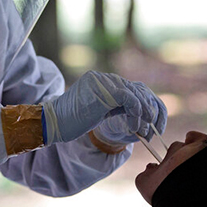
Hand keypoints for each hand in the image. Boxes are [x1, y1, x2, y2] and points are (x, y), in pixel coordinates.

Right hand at [41, 71, 166, 145]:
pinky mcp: (103, 91)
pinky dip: (136, 111)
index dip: (144, 105)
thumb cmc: (73, 121)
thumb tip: (138, 113)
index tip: (150, 122)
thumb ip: (115, 106)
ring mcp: (102, 82)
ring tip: (145, 128)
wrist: (54, 122)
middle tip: (152, 127)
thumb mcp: (99, 111)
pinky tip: (136, 123)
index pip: (131, 88)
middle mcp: (103, 78)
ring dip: (144, 112)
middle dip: (148, 109)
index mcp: (102, 81)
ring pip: (134, 93)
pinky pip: (128, 97)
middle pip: (136, 88)